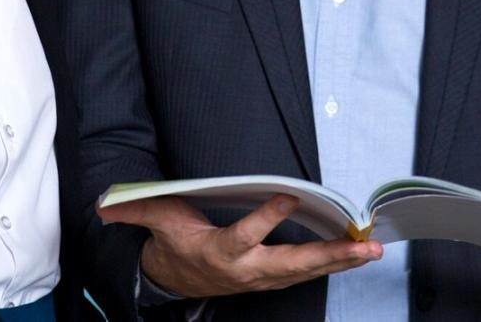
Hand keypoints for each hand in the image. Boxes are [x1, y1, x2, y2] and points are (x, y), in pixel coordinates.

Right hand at [99, 193, 381, 297]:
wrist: (173, 282)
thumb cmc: (173, 244)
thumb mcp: (156, 222)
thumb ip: (137, 210)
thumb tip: (107, 204)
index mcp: (218, 253)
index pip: (244, 236)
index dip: (266, 219)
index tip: (289, 197)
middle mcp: (245, 270)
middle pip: (292, 264)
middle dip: (331, 256)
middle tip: (364, 246)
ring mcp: (261, 278)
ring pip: (306, 271)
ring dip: (342, 262)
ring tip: (373, 249)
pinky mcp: (272, 279)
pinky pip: (307, 273)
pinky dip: (333, 264)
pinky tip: (357, 254)